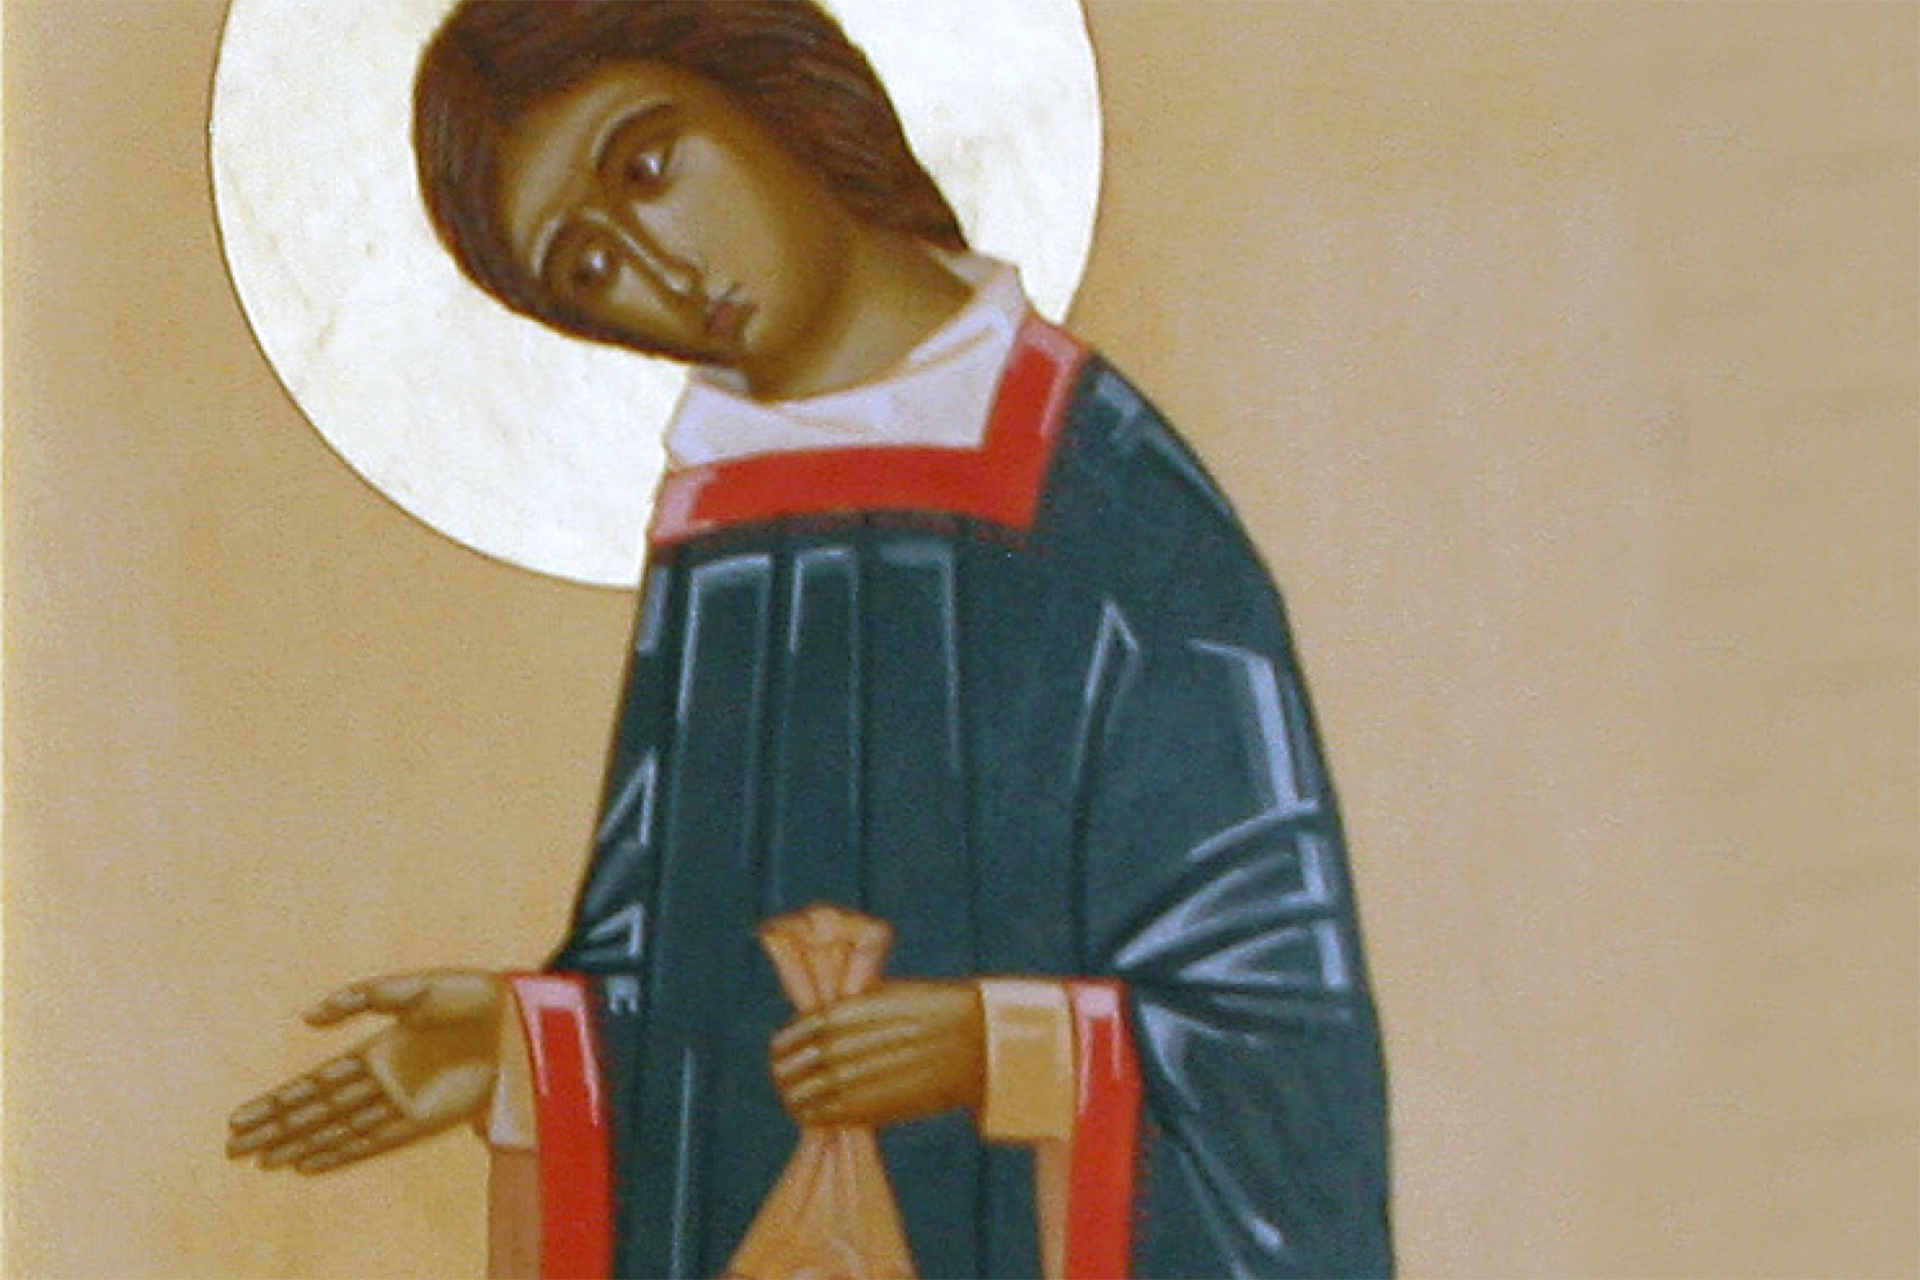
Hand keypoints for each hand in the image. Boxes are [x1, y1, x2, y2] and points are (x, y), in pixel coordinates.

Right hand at [226, 970, 503, 1174]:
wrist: (518, 1017)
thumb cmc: (470, 995)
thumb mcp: (410, 987)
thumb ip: (358, 998)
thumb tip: (306, 1018)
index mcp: (378, 1048)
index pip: (315, 1082)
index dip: (278, 1101)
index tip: (240, 1117)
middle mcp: (382, 1080)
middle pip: (317, 1111)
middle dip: (275, 1129)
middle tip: (230, 1148)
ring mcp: (400, 1103)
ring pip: (336, 1131)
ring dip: (298, 1147)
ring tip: (259, 1162)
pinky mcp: (422, 1121)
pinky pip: (371, 1143)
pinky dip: (338, 1155)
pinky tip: (308, 1165)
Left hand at [769, 981, 983, 1127]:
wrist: (971, 1042)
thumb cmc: (931, 1012)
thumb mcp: (885, 994)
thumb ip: (850, 1007)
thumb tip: (821, 1020)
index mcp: (840, 1016)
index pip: (791, 1037)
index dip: (782, 1048)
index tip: (782, 1053)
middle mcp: (839, 1048)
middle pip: (788, 1070)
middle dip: (783, 1076)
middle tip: (785, 1080)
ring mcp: (851, 1081)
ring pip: (800, 1098)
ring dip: (793, 1100)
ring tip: (797, 1101)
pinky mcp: (868, 1110)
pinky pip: (823, 1118)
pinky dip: (812, 1118)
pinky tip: (815, 1115)